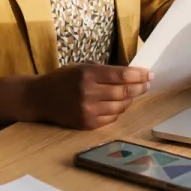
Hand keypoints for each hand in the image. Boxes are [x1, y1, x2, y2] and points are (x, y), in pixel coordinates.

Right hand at [26, 64, 152, 129]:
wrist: (40, 98)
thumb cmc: (63, 78)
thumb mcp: (81, 66)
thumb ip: (103, 70)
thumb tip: (130, 73)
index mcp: (87, 74)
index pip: (121, 75)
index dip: (138, 75)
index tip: (149, 73)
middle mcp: (88, 92)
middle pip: (124, 92)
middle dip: (140, 88)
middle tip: (147, 84)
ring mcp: (87, 110)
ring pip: (120, 107)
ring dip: (130, 100)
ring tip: (134, 93)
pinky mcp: (86, 123)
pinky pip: (111, 118)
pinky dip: (119, 110)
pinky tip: (120, 104)